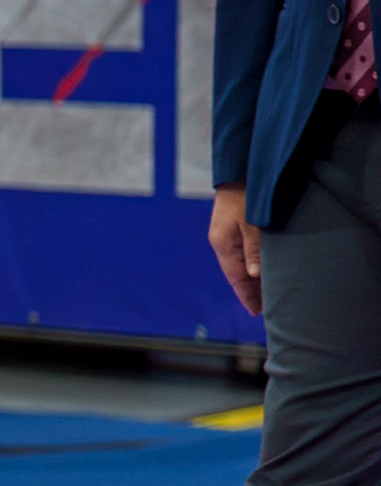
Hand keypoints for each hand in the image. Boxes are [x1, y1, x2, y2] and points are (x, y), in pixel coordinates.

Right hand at [210, 186, 262, 316]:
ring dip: (251, 280)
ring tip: (264, 295)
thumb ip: (253, 250)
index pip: (235, 277)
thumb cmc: (245, 197)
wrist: (238, 173)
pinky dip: (250, 266)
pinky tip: (258, 272)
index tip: (256, 312)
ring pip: (239, 265)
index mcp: (222, 244)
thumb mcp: (251, 225)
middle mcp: (222, 243)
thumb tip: (253, 276)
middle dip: (249, 292)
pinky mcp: (232, 229)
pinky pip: (241, 255)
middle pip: (236, 274)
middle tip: (263, 309)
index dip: (246, 295)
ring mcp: (225, 236)